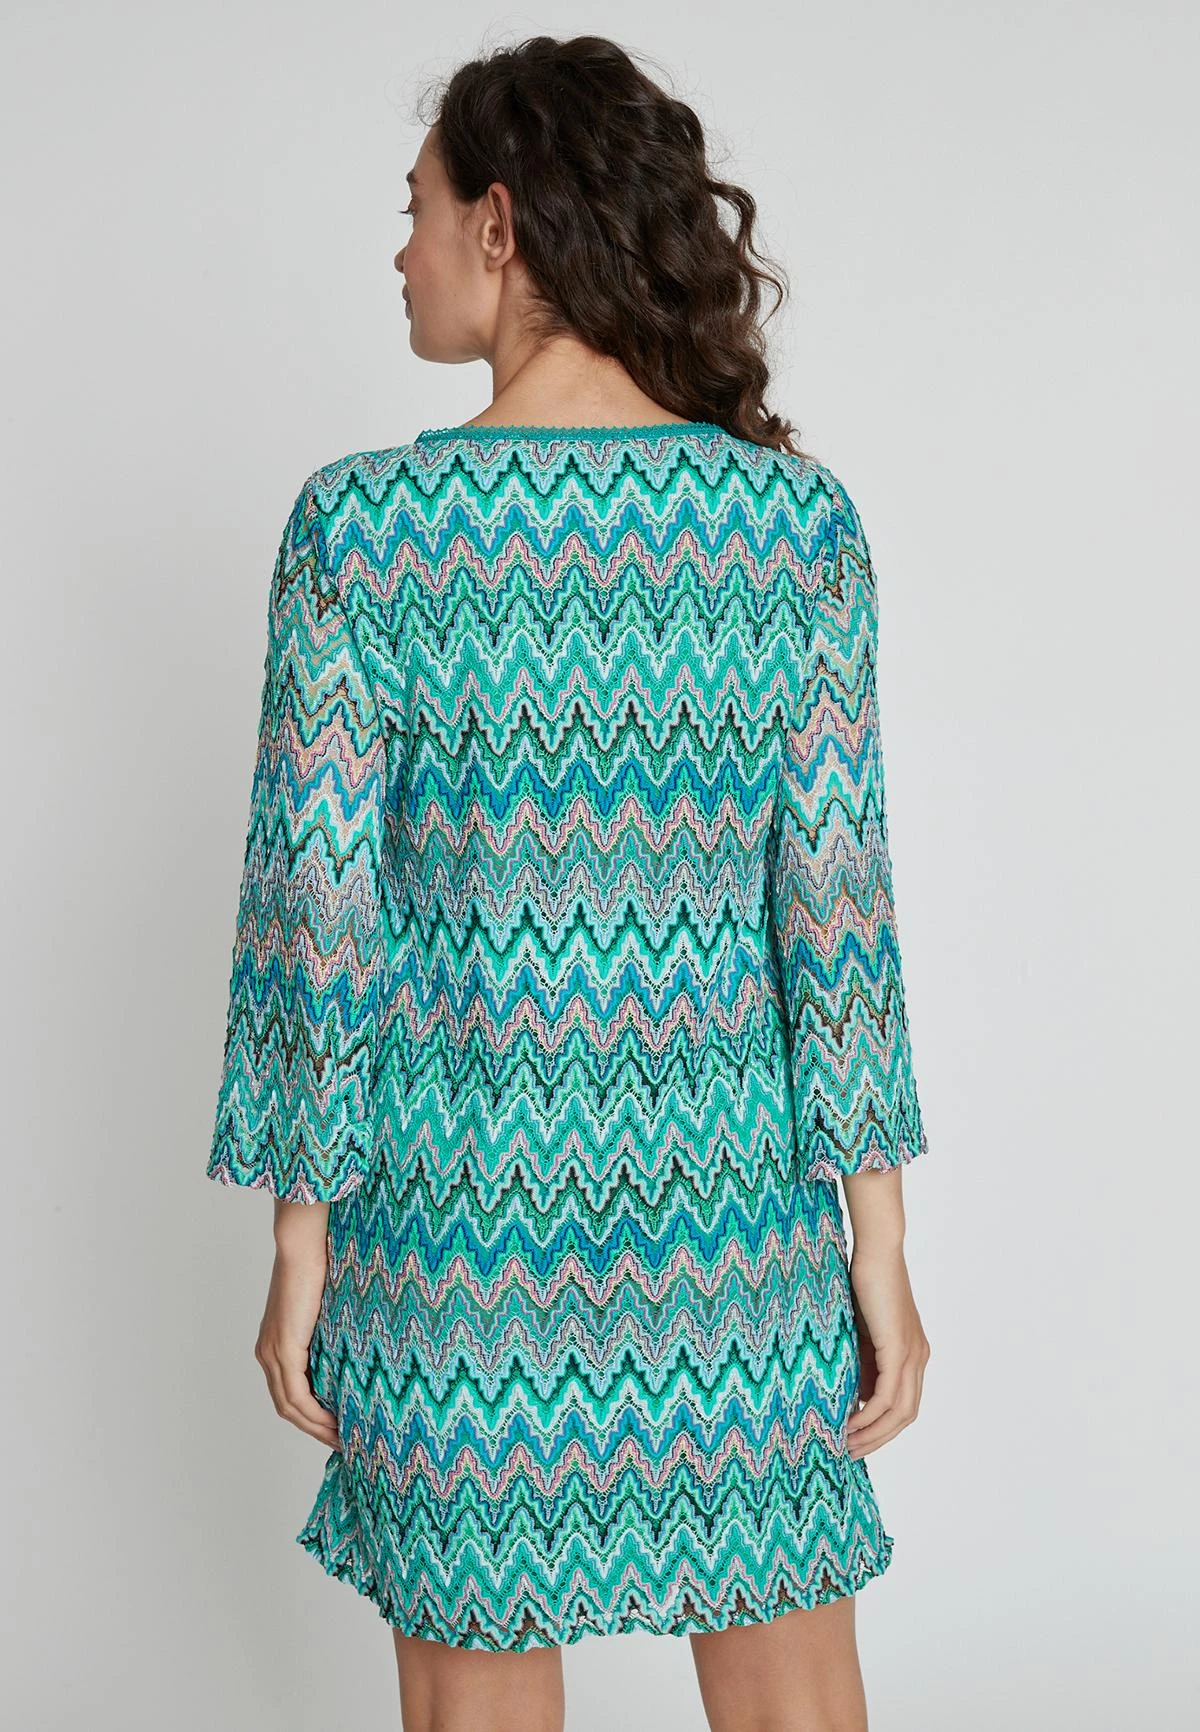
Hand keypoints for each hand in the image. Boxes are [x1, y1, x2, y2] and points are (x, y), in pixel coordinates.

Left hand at [254, 1208, 338, 1449]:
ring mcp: (272, 1354)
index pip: (288, 1392)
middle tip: (343, 1442)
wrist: (302, 1246)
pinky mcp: (284, 1350)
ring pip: (290, 1407)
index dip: (309, 1415)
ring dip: (315, 1428)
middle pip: (286, 1408)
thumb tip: (356, 1345)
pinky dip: (314, 1415)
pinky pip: (297, 1395)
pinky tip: (335, 1423)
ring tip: (343, 1439)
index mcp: (273, 1344)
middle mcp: (267, 1354)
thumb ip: (329, 1330)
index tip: (336, 1427)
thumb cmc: (317, 1266)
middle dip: (313, 1429)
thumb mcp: (324, 1308)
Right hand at [844, 1242, 929, 1458]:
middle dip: (878, 1439)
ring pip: (901, 1412)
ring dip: (874, 1434)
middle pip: (906, 1416)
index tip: (854, 1440)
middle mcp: (919, 1358)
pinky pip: (890, 1396)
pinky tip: (850, 1423)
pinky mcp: (900, 1349)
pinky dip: (870, 1415)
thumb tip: (848, 1392)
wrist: (876, 1251)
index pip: (903, 1405)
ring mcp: (913, 1355)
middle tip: (848, 1452)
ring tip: (846, 1444)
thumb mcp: (859, 1331)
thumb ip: (859, 1359)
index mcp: (912, 1354)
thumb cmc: (862, 1282)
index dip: (881, 1428)